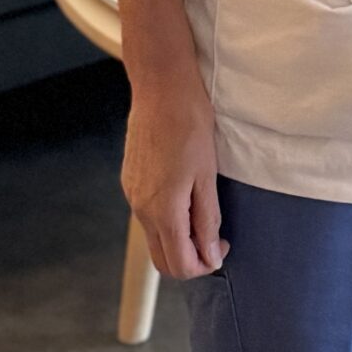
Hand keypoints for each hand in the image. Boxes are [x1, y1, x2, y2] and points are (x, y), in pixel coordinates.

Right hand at [122, 68, 228, 277]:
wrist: (161, 85)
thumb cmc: (189, 123)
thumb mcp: (207, 174)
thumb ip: (207, 220)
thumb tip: (211, 255)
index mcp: (163, 210)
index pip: (180, 265)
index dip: (205, 264)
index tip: (222, 245)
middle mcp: (141, 208)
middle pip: (162, 260)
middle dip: (189, 259)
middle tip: (212, 237)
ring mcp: (132, 194)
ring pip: (154, 238)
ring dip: (177, 239)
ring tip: (199, 211)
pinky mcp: (130, 180)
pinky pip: (146, 214)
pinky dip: (165, 219)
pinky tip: (182, 194)